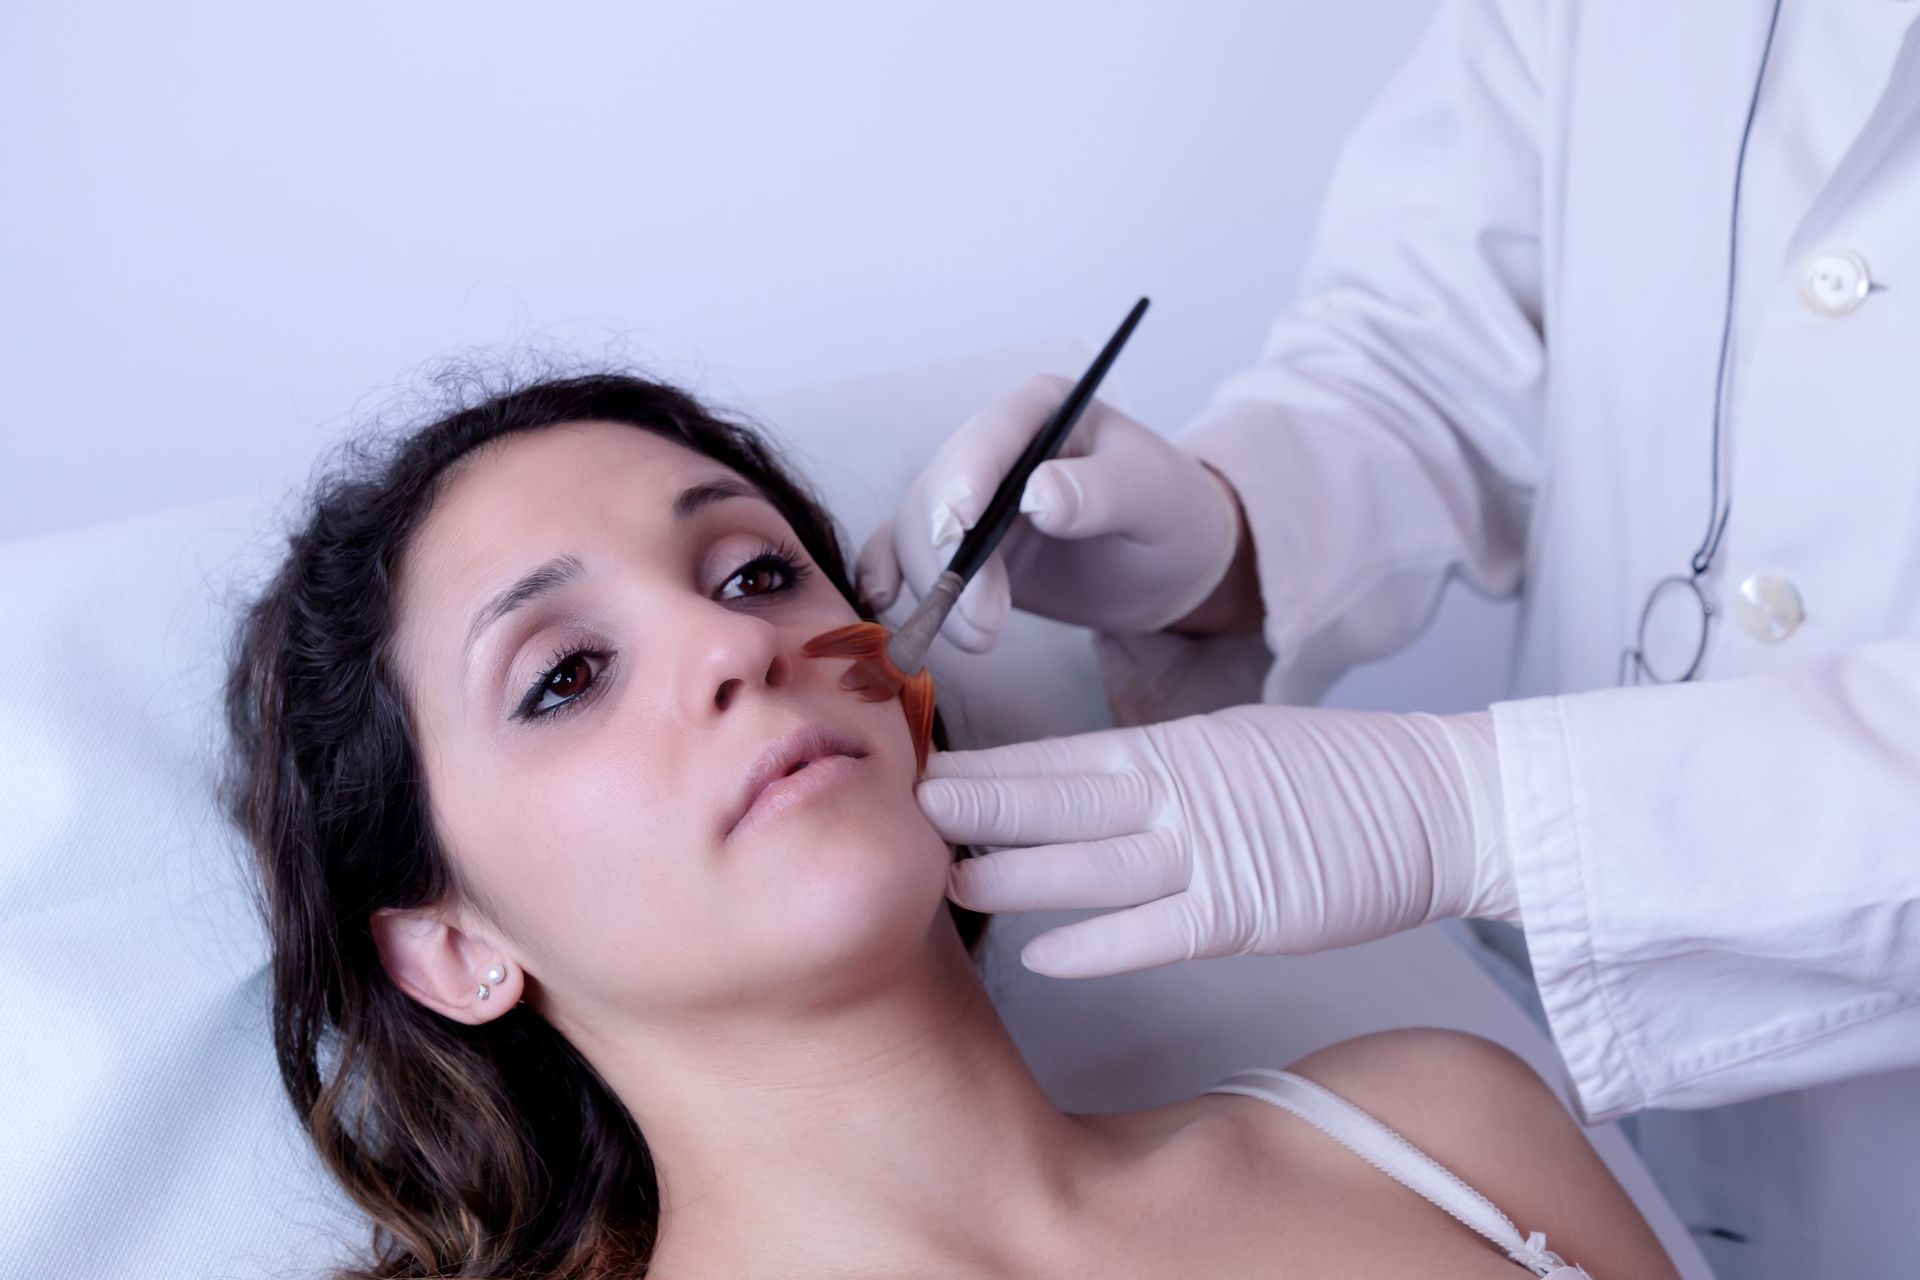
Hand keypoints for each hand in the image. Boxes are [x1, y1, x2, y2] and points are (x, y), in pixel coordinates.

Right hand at [856, 374, 1243, 652]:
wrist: (1164, 565)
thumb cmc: (1170, 517)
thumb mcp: (1153, 499)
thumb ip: (1100, 492)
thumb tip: (1038, 496)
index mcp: (1041, 411)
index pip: (988, 439)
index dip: (962, 483)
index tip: (954, 532)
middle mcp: (994, 445)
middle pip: (938, 493)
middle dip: (950, 562)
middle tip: (985, 627)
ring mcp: (970, 494)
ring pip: (918, 532)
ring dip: (935, 590)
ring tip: (982, 638)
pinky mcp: (957, 542)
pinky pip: (902, 550)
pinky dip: (888, 574)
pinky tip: (883, 602)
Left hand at [916, 705, 1516, 977]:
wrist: (1440, 799)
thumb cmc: (1336, 775)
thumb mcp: (1231, 746)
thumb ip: (1156, 767)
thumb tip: (1079, 782)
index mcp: (1173, 747)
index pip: (1055, 754)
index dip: (983, 766)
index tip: (917, 769)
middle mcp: (1181, 791)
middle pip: (1056, 798)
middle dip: (976, 807)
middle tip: (901, 812)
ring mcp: (1214, 849)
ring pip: (1093, 864)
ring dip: (1019, 875)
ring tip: (954, 882)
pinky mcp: (1250, 908)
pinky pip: (1159, 930)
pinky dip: (1101, 943)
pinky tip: (1046, 954)